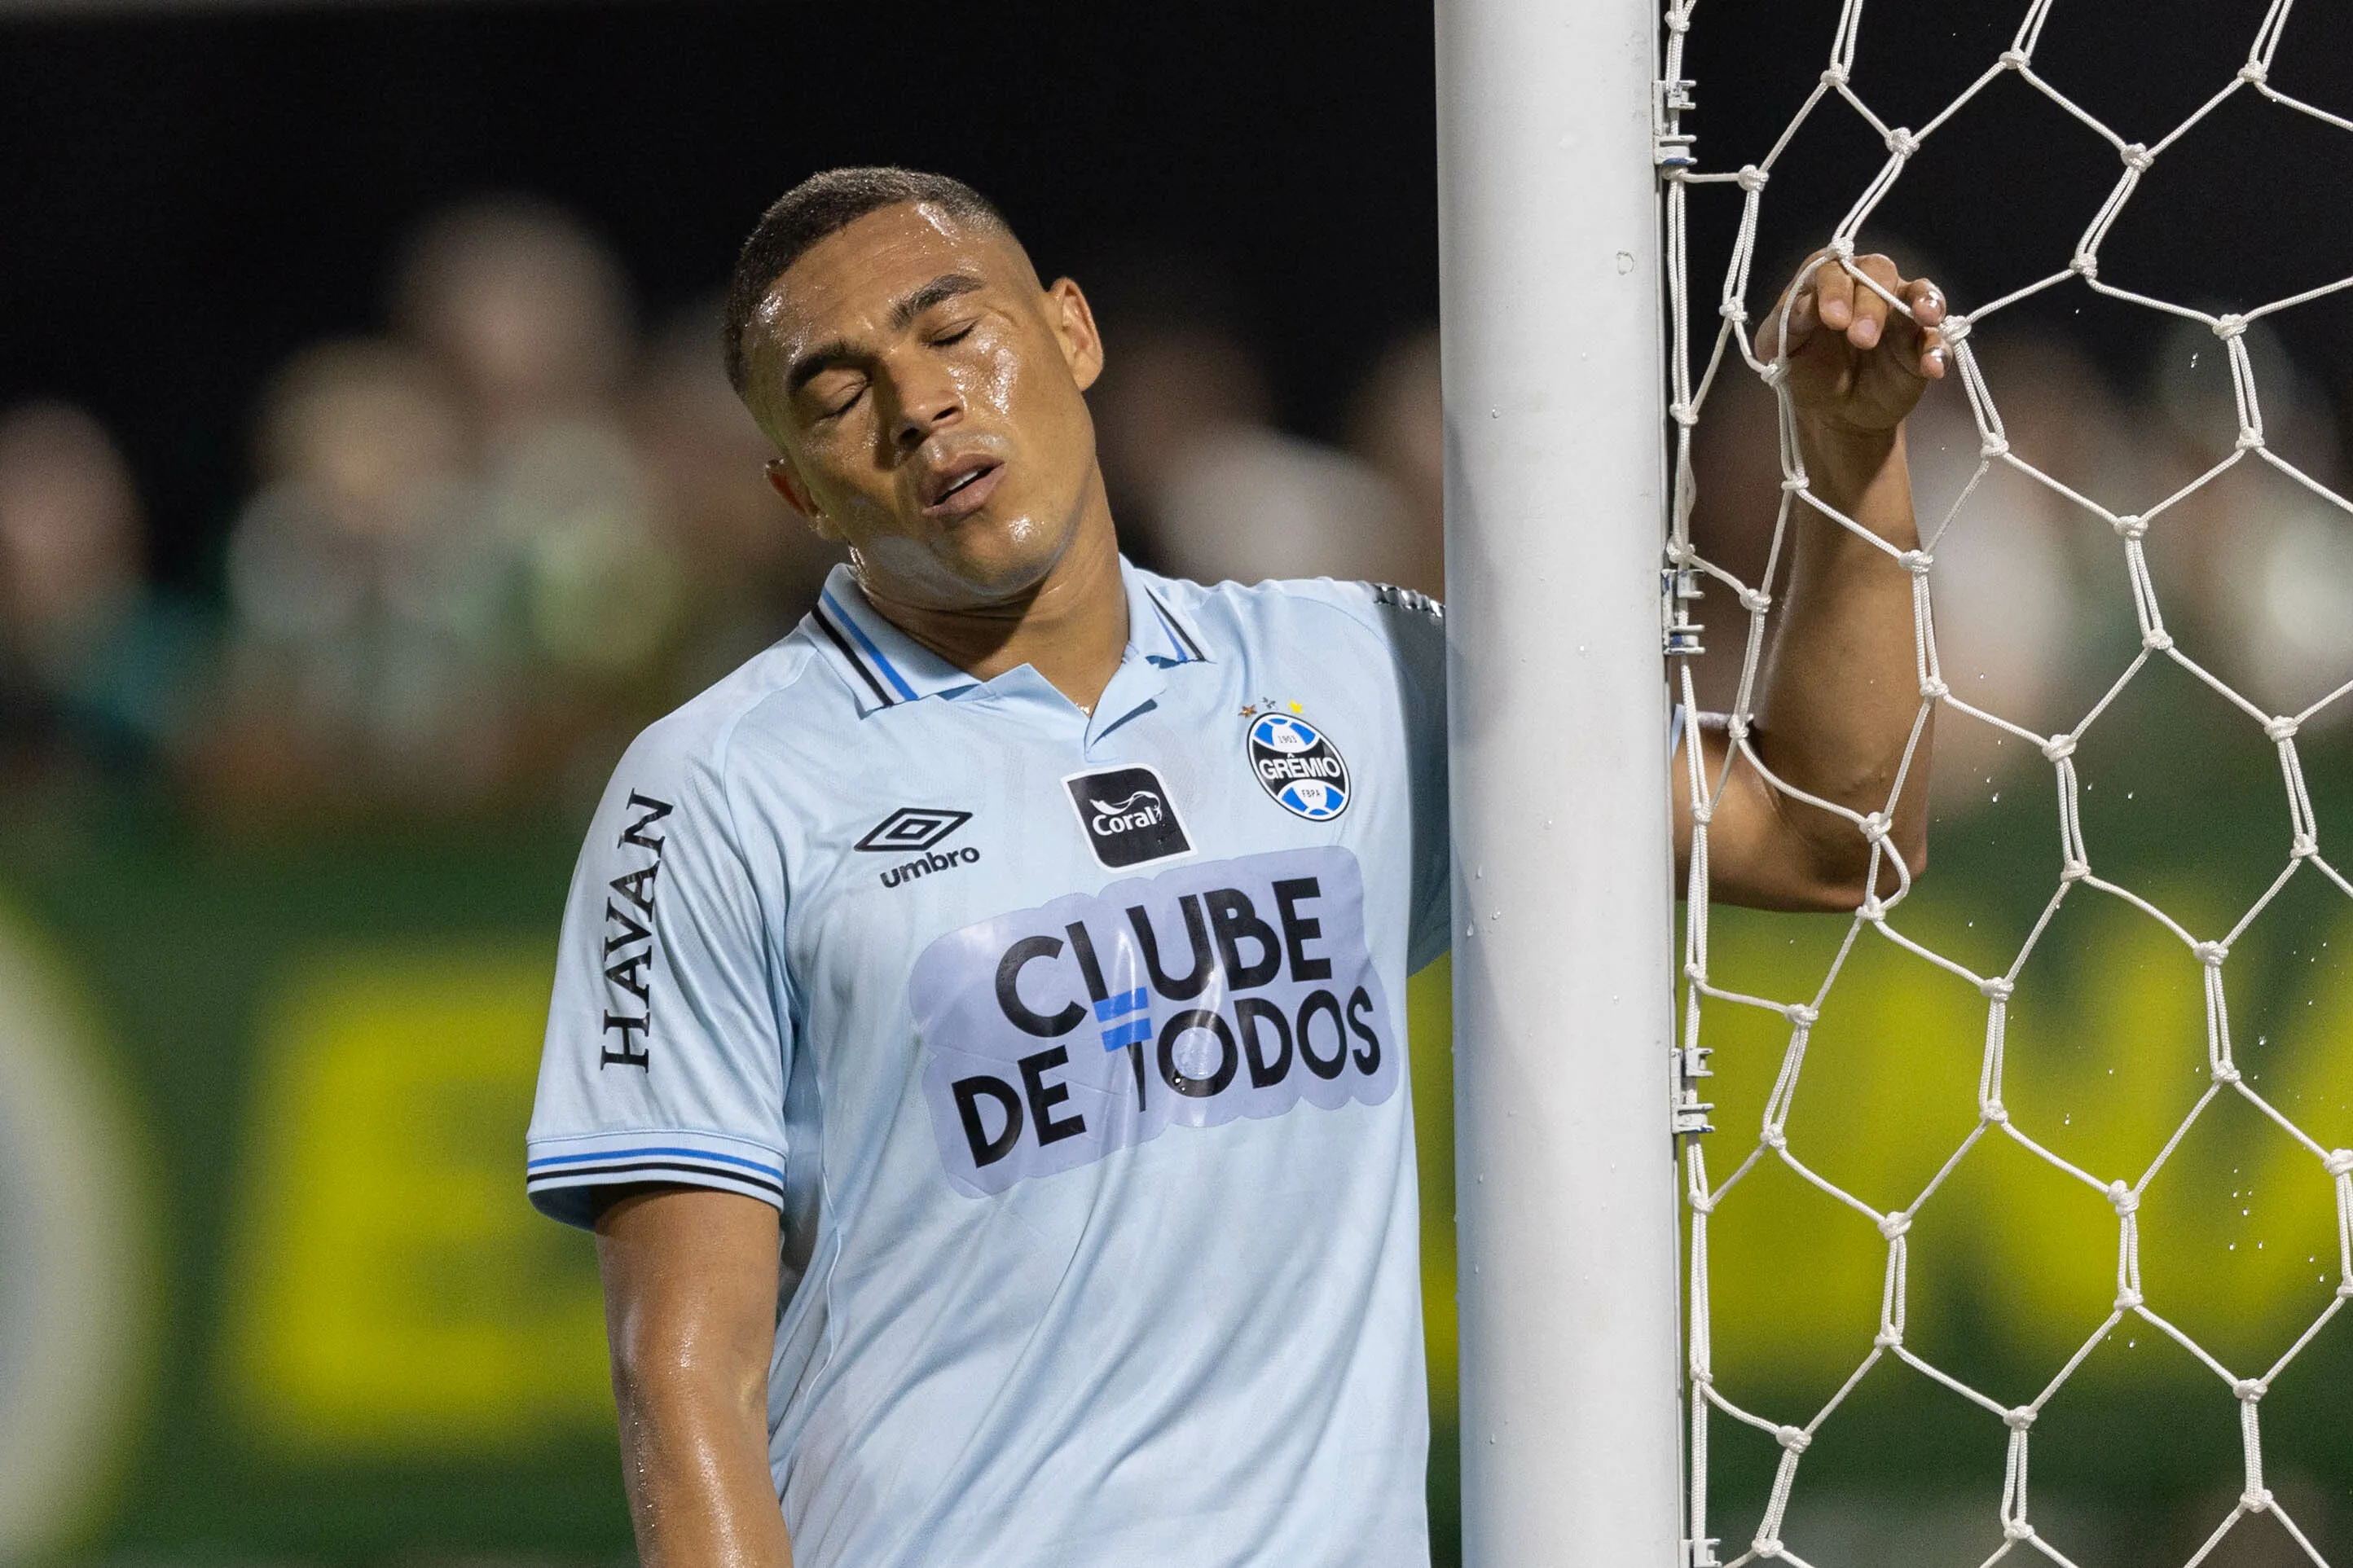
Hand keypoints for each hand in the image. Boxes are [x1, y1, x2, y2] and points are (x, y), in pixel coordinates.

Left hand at [1755, 250, 1946, 438]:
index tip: (1832, 319)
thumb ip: (1786, 323)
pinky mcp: (1920, 344)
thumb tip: (1805, 305)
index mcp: (1830, 282)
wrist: (1830, 414)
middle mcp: (1869, 288)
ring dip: (1925, 301)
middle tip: (1861, 339)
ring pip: (1920, 292)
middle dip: (1872, 302)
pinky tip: (1931, 366)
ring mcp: (1900, 314)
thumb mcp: (1779, 349)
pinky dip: (1938, 349)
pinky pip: (1938, 339)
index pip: (1835, 268)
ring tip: (1926, 317)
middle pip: (1880, 272)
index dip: (1835, 288)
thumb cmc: (1804, 370)